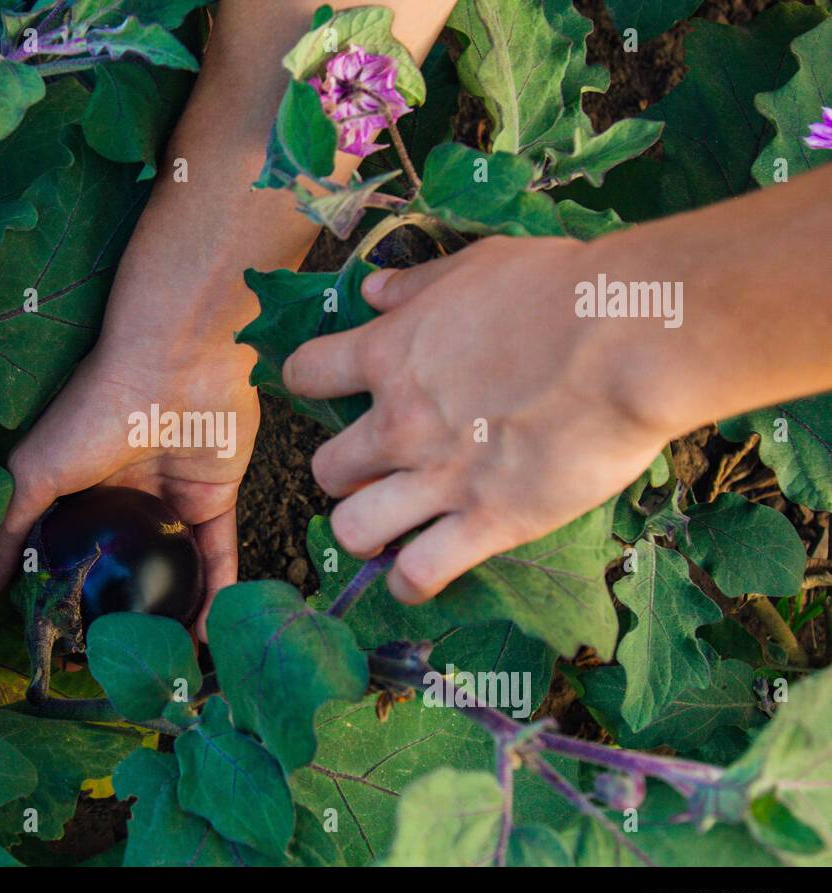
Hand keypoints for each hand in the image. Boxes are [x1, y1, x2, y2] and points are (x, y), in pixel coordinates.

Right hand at [0, 334, 258, 638]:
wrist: (172, 364)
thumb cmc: (93, 410)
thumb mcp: (34, 471)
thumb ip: (8, 529)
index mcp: (79, 487)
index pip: (71, 551)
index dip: (69, 594)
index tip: (68, 644)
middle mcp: (125, 497)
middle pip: (126, 565)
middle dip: (127, 611)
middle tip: (121, 661)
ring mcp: (171, 498)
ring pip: (174, 566)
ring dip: (175, 611)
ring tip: (171, 660)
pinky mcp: (216, 498)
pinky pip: (219, 554)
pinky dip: (218, 591)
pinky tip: (210, 633)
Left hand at [283, 235, 672, 603]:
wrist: (631, 339)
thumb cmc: (560, 291)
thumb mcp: (476, 266)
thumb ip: (416, 285)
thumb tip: (372, 290)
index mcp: (389, 355)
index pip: (305, 374)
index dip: (311, 383)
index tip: (331, 389)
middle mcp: (399, 423)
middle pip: (324, 467)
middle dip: (343, 472)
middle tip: (376, 470)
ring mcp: (439, 478)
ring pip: (352, 528)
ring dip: (362, 530)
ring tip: (387, 528)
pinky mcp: (487, 522)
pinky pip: (418, 574)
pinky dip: (409, 583)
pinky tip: (418, 576)